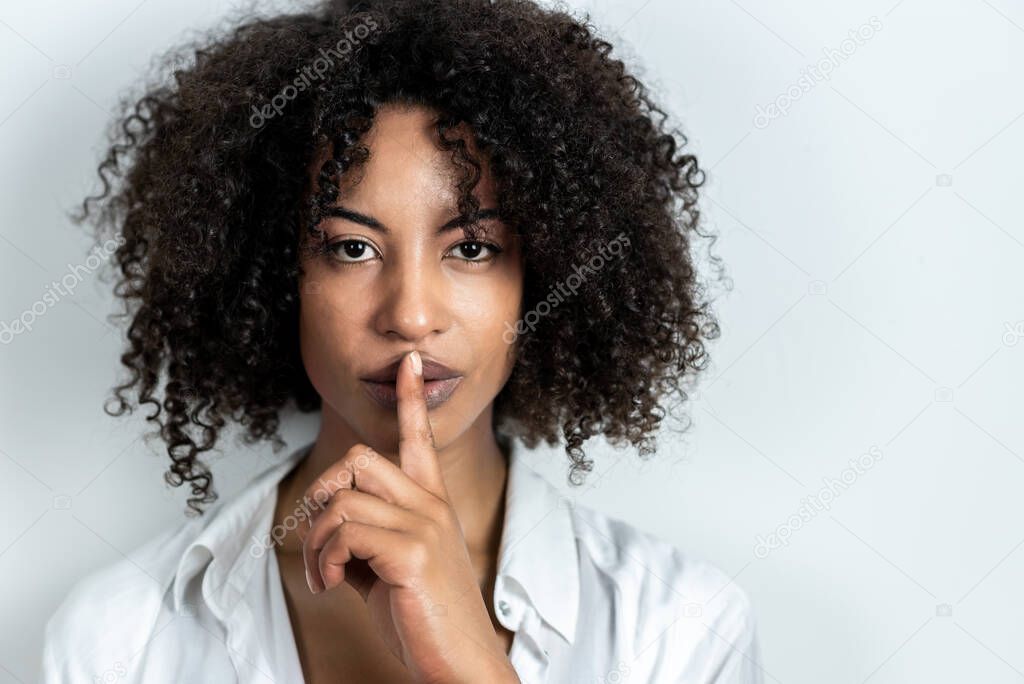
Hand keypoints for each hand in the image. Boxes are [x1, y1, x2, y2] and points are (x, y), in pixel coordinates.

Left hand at [297, 351, 519, 683]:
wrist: (460, 664)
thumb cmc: (426, 620)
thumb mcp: (393, 571)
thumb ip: (368, 541)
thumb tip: (329, 535)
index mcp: (432, 506)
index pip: (420, 439)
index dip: (410, 398)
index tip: (406, 362)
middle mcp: (432, 506)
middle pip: (359, 458)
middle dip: (323, 490)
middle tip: (318, 533)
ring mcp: (425, 526)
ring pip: (342, 499)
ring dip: (316, 541)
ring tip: (325, 576)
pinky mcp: (412, 553)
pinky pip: (343, 532)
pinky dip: (322, 561)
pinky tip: (331, 587)